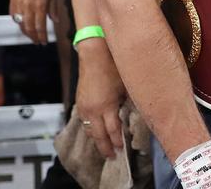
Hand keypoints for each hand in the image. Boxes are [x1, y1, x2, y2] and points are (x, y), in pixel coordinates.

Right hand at [8, 0, 53, 44]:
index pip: (41, 27)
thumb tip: (56, 20)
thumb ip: (54, 7)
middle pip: (29, 28)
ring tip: (30, 35)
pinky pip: (13, 14)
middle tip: (37, 41)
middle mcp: (29, 6)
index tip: (44, 42)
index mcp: (40, 5)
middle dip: (34, 37)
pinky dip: (16, 21)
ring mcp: (19, 3)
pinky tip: (20, 23)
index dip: (42, 36)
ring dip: (25, 31)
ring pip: (20, 23)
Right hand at [75, 40, 126, 158]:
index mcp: (106, 107)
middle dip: (105, 147)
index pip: (113, 132)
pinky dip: (91, 129)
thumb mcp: (126, 87)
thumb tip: (131, 116)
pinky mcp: (79, 102)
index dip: (118, 142)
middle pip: (98, 136)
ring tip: (105, 146)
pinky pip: (84, 121)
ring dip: (97, 139)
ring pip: (89, 130)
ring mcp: (84, 107)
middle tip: (112, 156)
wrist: (94, 53)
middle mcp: (92, 110)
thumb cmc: (113, 66)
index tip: (122, 149)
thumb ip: (128, 104)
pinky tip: (97, 131)